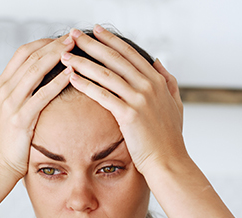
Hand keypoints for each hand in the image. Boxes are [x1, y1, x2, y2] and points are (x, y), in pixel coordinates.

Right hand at [0, 35, 74, 185]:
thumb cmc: (5, 144)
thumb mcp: (7, 114)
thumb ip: (19, 98)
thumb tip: (37, 88)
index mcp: (2, 86)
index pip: (23, 53)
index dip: (43, 42)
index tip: (62, 38)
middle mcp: (4, 90)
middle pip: (31, 56)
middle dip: (54, 44)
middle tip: (74, 36)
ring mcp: (10, 103)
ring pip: (36, 70)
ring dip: (57, 56)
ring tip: (75, 47)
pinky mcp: (20, 119)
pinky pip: (42, 95)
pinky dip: (57, 82)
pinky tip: (71, 74)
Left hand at [61, 26, 187, 177]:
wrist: (169, 162)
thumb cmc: (169, 139)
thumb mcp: (175, 104)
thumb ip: (168, 80)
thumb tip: (157, 61)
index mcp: (158, 81)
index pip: (130, 53)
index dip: (111, 40)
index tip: (95, 31)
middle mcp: (149, 85)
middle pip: (115, 58)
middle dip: (91, 45)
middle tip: (73, 35)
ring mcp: (139, 99)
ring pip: (106, 74)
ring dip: (83, 63)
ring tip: (65, 55)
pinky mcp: (129, 114)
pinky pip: (103, 95)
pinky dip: (86, 84)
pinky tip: (72, 78)